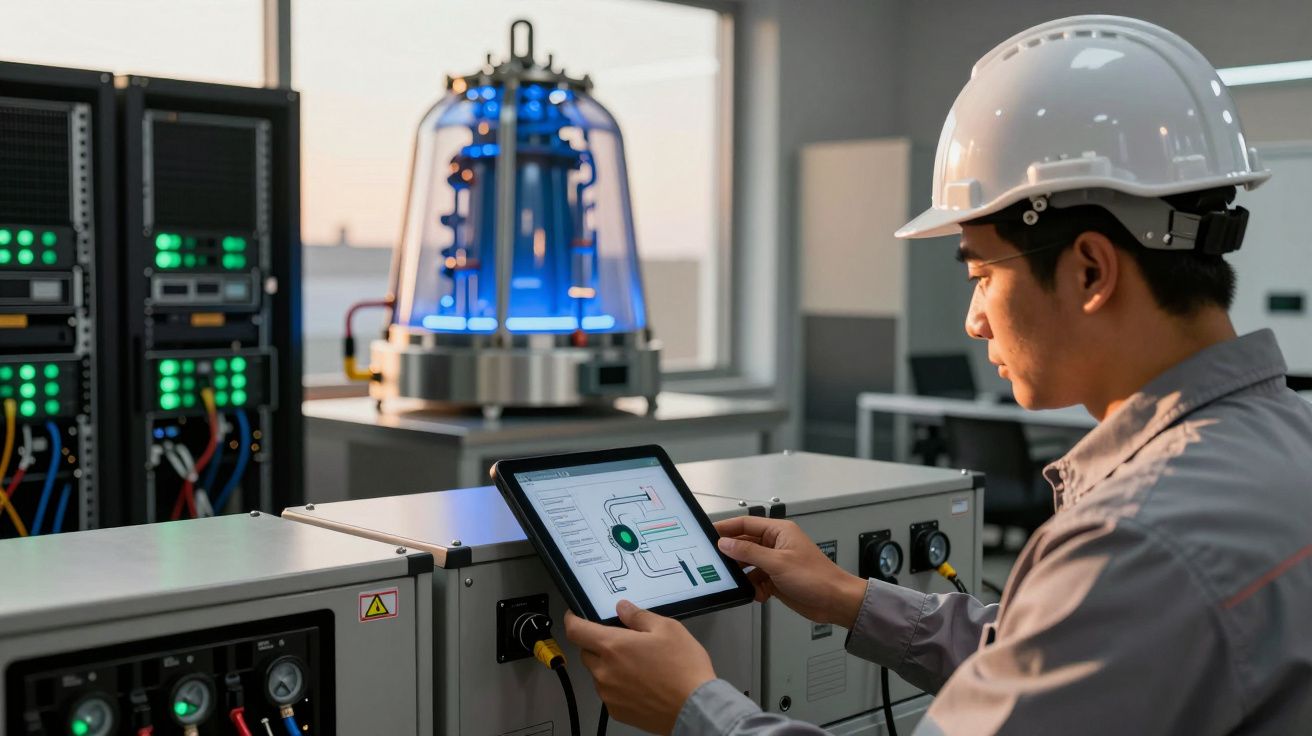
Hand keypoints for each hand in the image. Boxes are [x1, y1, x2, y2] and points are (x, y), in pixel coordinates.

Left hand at [564, 601, 715, 734]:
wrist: (695, 708)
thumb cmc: (684, 669)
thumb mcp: (667, 629)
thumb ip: (639, 616)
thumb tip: (623, 608)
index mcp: (613, 646)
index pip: (576, 630)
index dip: (572, 620)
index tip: (574, 616)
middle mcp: (604, 671)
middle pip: (587, 652)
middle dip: (599, 644)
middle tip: (624, 643)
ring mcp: (609, 694)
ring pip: (598, 673)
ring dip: (609, 666)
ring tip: (639, 667)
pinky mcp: (617, 711)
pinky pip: (609, 693)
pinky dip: (618, 686)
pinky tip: (641, 684)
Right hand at [714, 516, 867, 627]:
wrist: (834, 601)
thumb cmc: (815, 577)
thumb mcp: (777, 563)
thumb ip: (748, 553)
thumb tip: (725, 543)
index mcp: (779, 531)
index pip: (746, 524)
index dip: (726, 528)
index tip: (709, 535)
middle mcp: (776, 544)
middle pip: (744, 545)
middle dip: (733, 556)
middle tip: (717, 565)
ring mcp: (775, 562)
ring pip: (748, 565)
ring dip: (744, 576)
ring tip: (740, 583)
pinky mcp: (776, 579)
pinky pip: (755, 580)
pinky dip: (754, 588)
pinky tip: (759, 594)